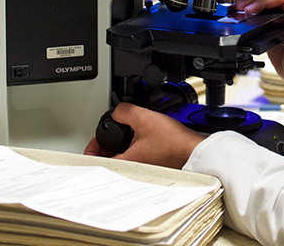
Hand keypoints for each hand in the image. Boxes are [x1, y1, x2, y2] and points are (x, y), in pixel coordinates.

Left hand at [83, 103, 204, 167]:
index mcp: (125, 163)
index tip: (94, 141)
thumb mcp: (144, 118)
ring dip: (120, 146)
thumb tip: (117, 111)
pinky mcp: (152, 166)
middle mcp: (132, 171)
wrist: (193, 150)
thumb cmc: (174, 142)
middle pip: (108, 160)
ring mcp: (143, 171)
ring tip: (124, 134)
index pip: (96, 163)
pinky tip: (140, 138)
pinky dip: (133, 148)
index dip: (91, 149)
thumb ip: (124, 111)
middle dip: (105, 146)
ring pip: (123, 159)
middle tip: (106, 136)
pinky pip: (136, 158)